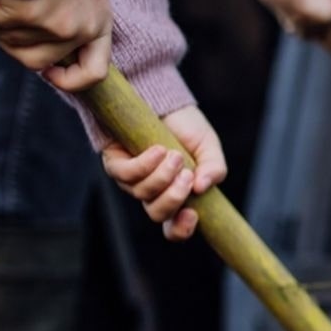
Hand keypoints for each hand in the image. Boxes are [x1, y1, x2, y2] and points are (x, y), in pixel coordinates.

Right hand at [0, 0, 111, 91]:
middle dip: (12, 38)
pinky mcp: (27, 14)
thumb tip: (40, 55)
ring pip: (7, 40)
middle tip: (7, 6)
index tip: (48, 70)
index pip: (95, 72)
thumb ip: (67, 17)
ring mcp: (55, 25)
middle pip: (34, 62)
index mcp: (100, 22)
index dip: (69, 80)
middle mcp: (81, 29)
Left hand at [99, 106, 226, 240]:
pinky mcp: (115, 163)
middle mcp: (152, 192)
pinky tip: (158, 150)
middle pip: (157, 214)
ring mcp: (132, 180)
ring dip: (162, 176)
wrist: (163, 100)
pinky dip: (145, 164)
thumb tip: (202, 187)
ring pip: (143, 194)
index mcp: (176, 195)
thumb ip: (214, 169)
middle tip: (187, 175)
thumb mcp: (208, 147)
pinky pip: (126, 175)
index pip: (174, 227)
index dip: (181, 229)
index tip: (193, 215)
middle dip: (173, 198)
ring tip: (174, 155)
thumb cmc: (186, 127)